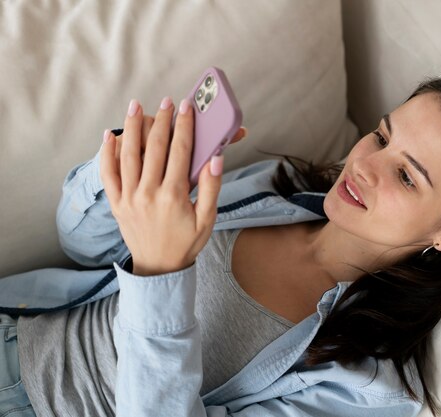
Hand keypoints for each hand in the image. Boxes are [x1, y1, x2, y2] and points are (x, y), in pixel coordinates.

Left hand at [100, 97, 245, 275]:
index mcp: (173, 196)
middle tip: (167, 101)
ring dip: (133, 127)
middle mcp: (149, 193)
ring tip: (137, 105)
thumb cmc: (186, 243)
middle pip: (154, 147)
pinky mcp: (117, 203)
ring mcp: (129, 198)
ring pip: (129, 155)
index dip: (184, 126)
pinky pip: (108, 174)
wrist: (158, 269)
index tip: (186, 107)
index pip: (180, 151)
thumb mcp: (207, 219)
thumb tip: (215, 158)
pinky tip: (110, 135)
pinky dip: (107, 153)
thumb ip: (211, 188)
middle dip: (162, 120)